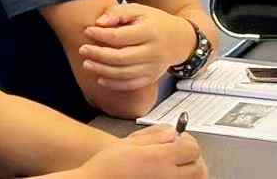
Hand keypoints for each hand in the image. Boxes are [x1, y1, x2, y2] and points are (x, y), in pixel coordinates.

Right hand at [77, 126, 202, 178]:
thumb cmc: (108, 167)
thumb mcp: (127, 144)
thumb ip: (153, 137)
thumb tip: (172, 132)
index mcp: (159, 159)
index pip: (192, 149)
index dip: (188, 140)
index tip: (180, 137)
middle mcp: (168, 177)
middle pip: (200, 168)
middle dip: (193, 157)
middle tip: (181, 150)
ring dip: (192, 171)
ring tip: (177, 164)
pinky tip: (169, 174)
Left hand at [81, 3, 195, 89]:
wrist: (180, 40)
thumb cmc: (153, 21)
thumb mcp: (138, 10)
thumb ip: (118, 12)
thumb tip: (99, 22)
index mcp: (149, 32)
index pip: (121, 37)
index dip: (101, 35)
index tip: (87, 30)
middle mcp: (153, 52)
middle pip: (122, 58)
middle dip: (99, 55)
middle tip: (82, 50)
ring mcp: (154, 67)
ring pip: (125, 73)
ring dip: (103, 71)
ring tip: (87, 64)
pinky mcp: (152, 77)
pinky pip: (133, 84)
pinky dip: (116, 84)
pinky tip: (101, 79)